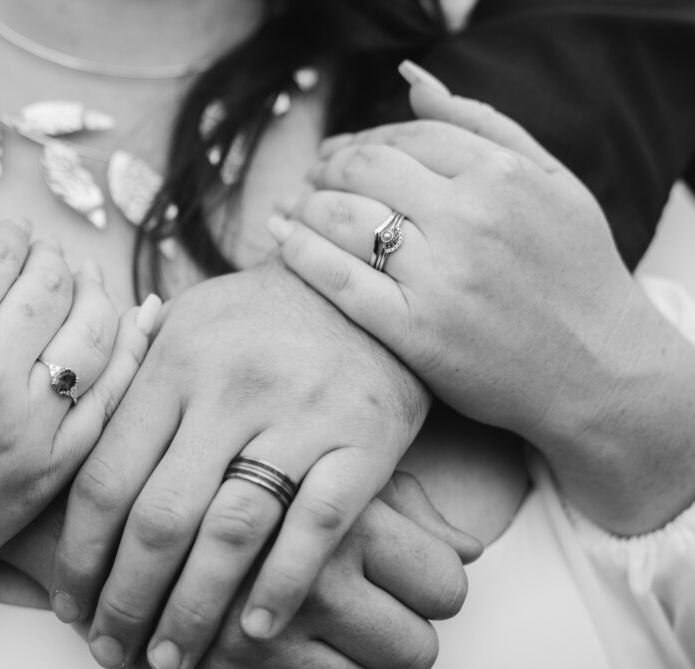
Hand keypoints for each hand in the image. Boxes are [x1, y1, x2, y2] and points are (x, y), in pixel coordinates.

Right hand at [0, 180, 156, 604]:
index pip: (4, 251)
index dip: (13, 232)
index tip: (13, 234)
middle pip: (53, 285)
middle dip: (52, 257)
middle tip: (46, 256)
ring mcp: (24, 430)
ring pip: (94, 334)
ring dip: (95, 296)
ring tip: (83, 284)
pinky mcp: (46, 473)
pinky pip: (108, 401)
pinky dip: (123, 356)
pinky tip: (119, 333)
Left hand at [49, 263, 430, 668]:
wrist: (361, 287)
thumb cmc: (258, 316)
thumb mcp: (185, 323)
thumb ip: (129, 380)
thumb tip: (65, 434)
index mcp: (174, 364)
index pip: (107, 476)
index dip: (79, 554)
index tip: (67, 602)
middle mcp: (230, 390)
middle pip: (161, 517)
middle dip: (126, 598)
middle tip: (108, 649)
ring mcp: (299, 417)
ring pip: (232, 532)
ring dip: (193, 610)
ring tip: (169, 660)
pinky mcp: (363, 441)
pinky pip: (316, 526)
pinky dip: (282, 584)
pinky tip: (253, 630)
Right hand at [133, 472, 478, 668]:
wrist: (117, 503)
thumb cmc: (240, 473)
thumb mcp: (320, 463)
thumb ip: (401, 504)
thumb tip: (468, 549)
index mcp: (343, 504)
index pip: (447, 584)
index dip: (434, 589)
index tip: (409, 583)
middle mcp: (316, 566)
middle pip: (418, 649)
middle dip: (401, 641)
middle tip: (372, 618)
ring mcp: (273, 622)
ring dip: (358, 667)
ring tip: (325, 631)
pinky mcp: (232, 665)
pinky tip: (284, 644)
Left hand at [272, 63, 635, 448]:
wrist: (600, 372)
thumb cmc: (576, 274)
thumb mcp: (555, 184)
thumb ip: (486, 126)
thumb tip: (414, 81)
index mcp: (503, 175)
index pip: (405, 135)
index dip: (362, 138)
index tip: (341, 153)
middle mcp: (470, 218)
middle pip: (364, 169)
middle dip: (326, 167)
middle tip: (312, 179)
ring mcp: (441, 276)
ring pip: (342, 217)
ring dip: (304, 204)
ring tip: (294, 209)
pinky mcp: (416, 330)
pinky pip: (336, 278)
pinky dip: (298, 251)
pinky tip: (281, 240)